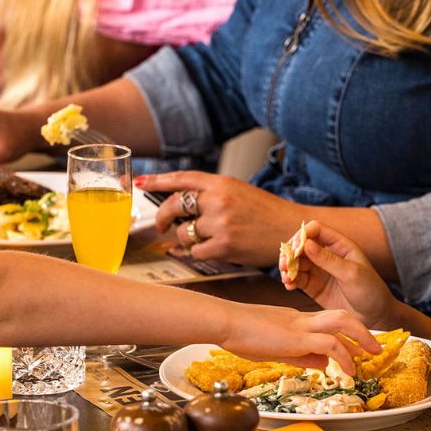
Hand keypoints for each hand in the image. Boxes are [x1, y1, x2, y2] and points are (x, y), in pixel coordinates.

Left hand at [134, 171, 301, 264]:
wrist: (291, 230)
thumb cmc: (265, 212)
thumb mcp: (238, 192)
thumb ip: (211, 194)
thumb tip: (180, 203)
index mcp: (221, 182)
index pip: (182, 178)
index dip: (157, 181)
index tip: (139, 183)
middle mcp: (218, 200)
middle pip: (174, 206)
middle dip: (163, 217)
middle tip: (163, 225)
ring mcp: (220, 223)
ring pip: (183, 233)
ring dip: (188, 239)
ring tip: (208, 238)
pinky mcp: (223, 246)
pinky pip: (195, 251)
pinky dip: (199, 252)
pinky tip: (215, 249)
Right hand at [222, 304, 382, 374]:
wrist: (225, 322)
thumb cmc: (239, 334)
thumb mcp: (274, 347)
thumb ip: (299, 355)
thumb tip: (322, 365)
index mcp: (295, 320)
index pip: (327, 324)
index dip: (346, 335)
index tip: (357, 347)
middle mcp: (301, 319)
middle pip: (341, 317)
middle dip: (362, 331)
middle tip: (375, 347)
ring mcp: (300, 325)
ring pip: (341, 323)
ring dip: (360, 338)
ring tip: (371, 355)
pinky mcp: (297, 337)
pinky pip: (329, 343)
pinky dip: (343, 355)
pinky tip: (348, 369)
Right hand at [280, 220, 400, 330]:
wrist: (376, 317)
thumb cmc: (370, 291)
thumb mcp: (351, 274)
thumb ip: (328, 259)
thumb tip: (306, 244)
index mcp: (340, 245)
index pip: (315, 230)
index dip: (302, 235)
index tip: (294, 249)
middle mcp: (327, 254)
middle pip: (301, 245)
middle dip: (290, 253)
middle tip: (284, 265)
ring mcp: (319, 270)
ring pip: (296, 262)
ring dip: (287, 267)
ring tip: (285, 278)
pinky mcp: (313, 286)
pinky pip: (297, 279)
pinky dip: (290, 280)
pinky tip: (288, 286)